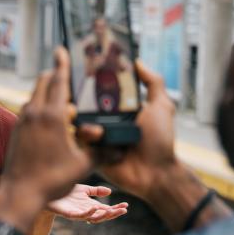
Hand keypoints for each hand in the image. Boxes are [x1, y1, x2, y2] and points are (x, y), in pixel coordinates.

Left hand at [0, 48, 92, 234]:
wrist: (20, 194)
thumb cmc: (52, 179)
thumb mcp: (82, 166)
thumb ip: (101, 152)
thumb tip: (119, 149)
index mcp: (52, 116)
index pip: (58, 81)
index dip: (62, 64)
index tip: (61, 49)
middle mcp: (35, 113)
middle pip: (44, 83)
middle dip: (55, 75)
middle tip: (68, 77)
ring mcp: (23, 121)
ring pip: (35, 96)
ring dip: (48, 94)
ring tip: (64, 104)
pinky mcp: (17, 131)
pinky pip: (29, 110)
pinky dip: (40, 107)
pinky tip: (50, 121)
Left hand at [47, 184, 127, 223]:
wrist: (47, 193)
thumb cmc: (65, 192)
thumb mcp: (84, 189)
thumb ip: (96, 191)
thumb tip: (110, 192)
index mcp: (90, 206)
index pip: (106, 209)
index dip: (116, 208)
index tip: (126, 205)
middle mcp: (85, 211)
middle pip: (102, 216)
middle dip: (114, 214)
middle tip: (124, 210)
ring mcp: (77, 214)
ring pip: (93, 218)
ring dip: (103, 215)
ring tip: (112, 210)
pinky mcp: (68, 214)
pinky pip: (79, 216)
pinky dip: (88, 213)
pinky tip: (95, 207)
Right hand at [79, 60, 177, 201]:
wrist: (156, 173)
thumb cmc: (160, 141)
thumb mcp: (161, 106)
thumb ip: (153, 83)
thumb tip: (137, 61)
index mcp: (119, 109)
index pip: (99, 91)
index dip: (89, 81)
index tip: (79, 68)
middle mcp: (106, 121)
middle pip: (83, 105)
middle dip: (75, 97)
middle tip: (72, 91)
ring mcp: (97, 138)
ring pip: (77, 121)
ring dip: (78, 116)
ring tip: (84, 114)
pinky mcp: (91, 154)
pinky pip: (79, 142)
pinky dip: (84, 135)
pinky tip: (95, 134)